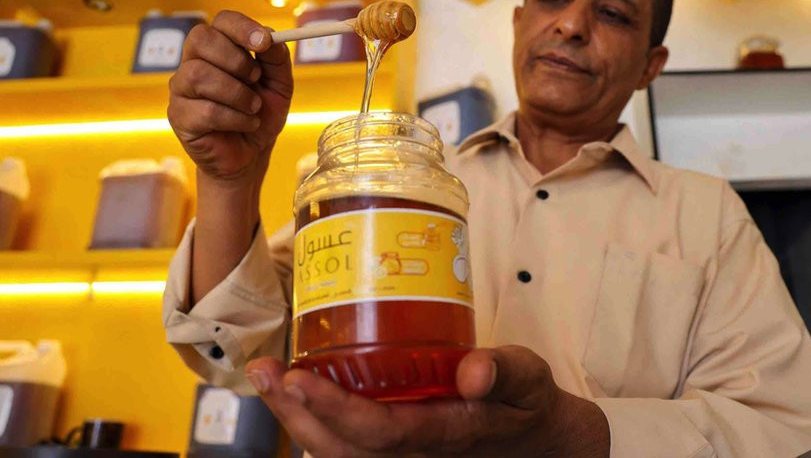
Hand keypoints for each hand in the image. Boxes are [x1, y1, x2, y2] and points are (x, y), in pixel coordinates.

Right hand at [168, 10, 292, 185]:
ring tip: (253, 108)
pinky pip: (206, 110)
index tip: (264, 42)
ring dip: (238, 94)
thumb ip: (277, 58)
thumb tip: (270, 36)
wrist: (252, 153)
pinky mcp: (179, 116)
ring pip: (200, 75)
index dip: (241, 28)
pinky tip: (245, 124)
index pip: (221, 21)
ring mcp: (182, 89)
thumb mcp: (279, 84)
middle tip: (255, 80)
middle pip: (200, 39)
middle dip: (236, 60)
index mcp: (219, 48)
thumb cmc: (261, 114)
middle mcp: (194, 62)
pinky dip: (235, 118)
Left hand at [245, 346, 610, 456]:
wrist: (539, 444)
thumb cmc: (529, 405)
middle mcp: (417, 457)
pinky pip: (346, 450)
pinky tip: (295, 394)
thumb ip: (506, 372)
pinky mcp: (397, 453)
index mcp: (447, 436)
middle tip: (263, 370)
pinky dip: (314, 425)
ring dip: (296, 420)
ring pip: (336, 454)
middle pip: (341, 451)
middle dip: (297, 415)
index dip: (334, 410)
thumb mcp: (531, 380)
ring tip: (267, 378)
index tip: (297, 378)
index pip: (380, 433)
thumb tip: (473, 368)